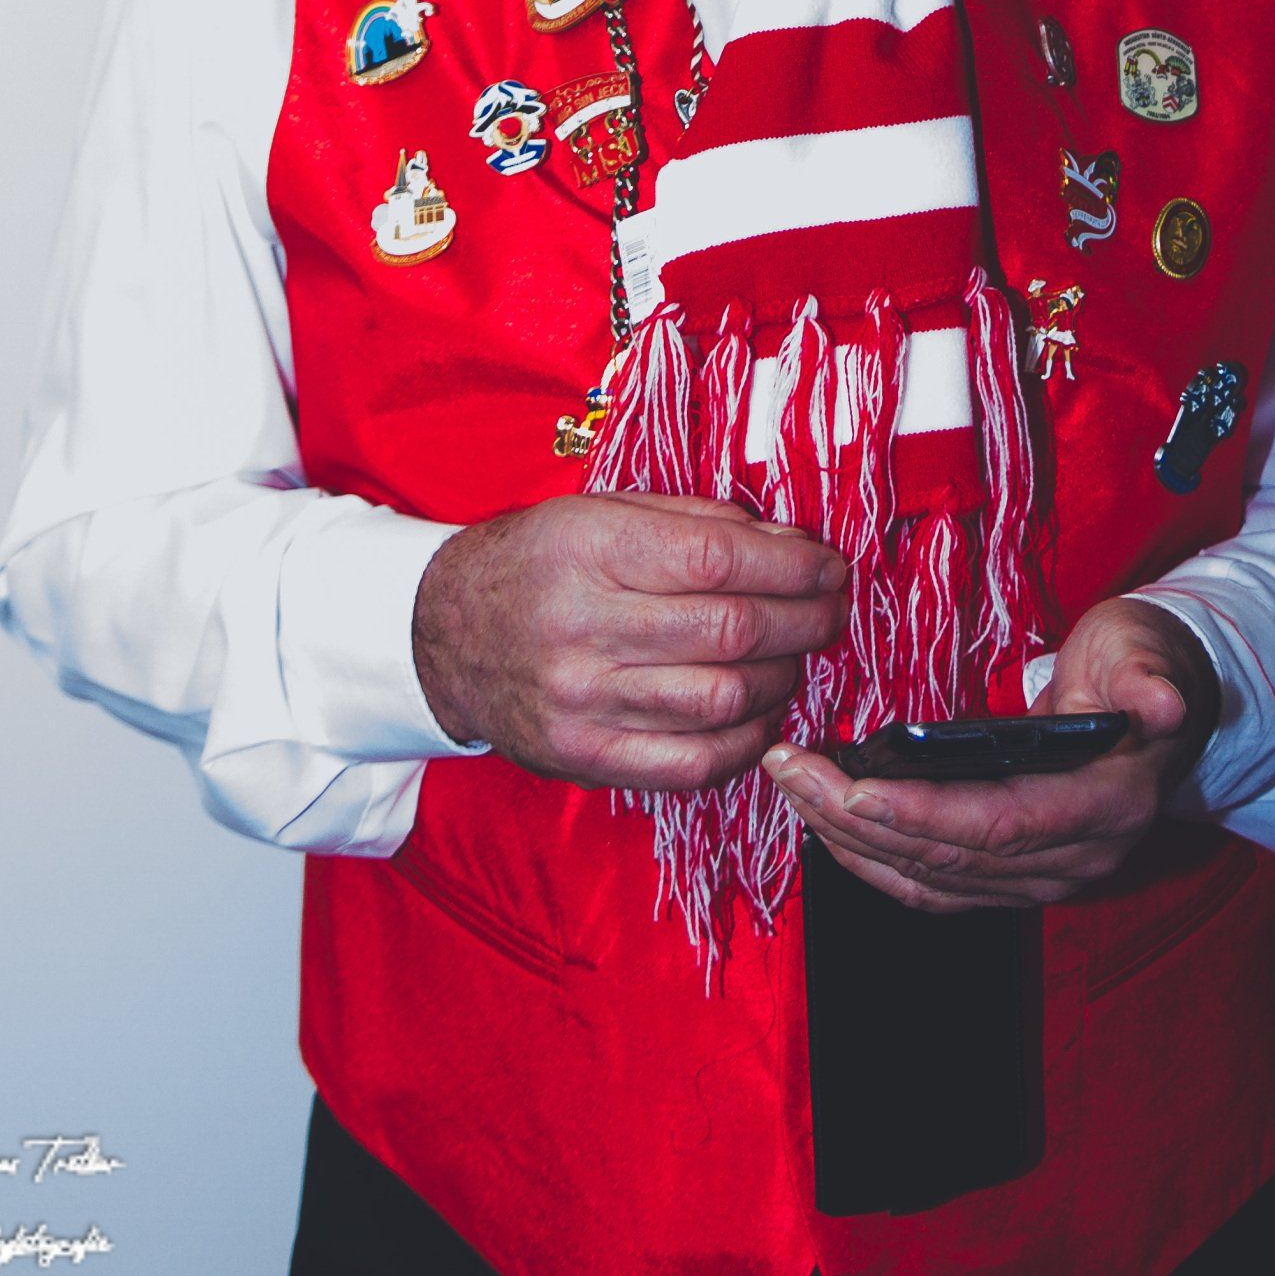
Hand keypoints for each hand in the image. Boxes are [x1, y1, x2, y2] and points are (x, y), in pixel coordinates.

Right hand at [411, 494, 847, 793]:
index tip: (828, 566)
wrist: (443, 634)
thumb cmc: (534, 563)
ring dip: (783, 678)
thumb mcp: (597, 513)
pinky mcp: (585, 758)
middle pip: (730, 631)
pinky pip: (692, 763)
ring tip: (796, 657)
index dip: (792, 566)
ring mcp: (583, 702)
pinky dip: (746, 741)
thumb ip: (692, 522)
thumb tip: (788, 544)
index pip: (717, 559)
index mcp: (588, 550)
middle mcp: (582, 627)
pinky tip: (761, 713)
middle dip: (804, 621)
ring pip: (722, 699)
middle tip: (831, 611)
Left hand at [762, 596, 1220, 911]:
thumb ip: (1149, 682)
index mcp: (1107, 807)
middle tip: (791, 770)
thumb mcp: (1147, 656)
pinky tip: (830, 825)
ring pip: (932, 880)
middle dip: (858, 819)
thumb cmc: (1144, 666)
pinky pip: (935, 885)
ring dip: (853, 843)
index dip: (924, 814)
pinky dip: (875, 860)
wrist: (1164, 707)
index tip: (853, 786)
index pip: (1001, 826)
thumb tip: (1162, 705)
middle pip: (950, 858)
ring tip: (794, 789)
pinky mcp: (1014, 876)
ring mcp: (1043, 877)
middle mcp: (1074, 859)